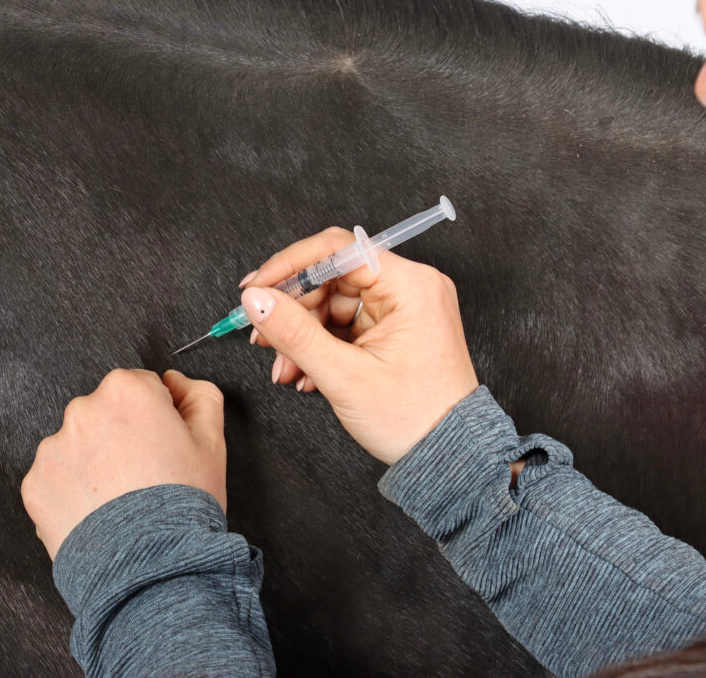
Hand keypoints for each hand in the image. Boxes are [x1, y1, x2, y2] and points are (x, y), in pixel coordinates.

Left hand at [20, 369, 225, 559]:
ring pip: (78, 447)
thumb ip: (199, 396)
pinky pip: (56, 480)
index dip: (157, 417)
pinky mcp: (35, 484)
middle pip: (104, 414)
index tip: (163, 447)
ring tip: (120, 501)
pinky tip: (98, 515)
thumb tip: (175, 383)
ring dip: (93, 464)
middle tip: (144, 477)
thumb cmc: (184, 503)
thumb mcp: (212, 442)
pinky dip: (73, 494)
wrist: (150, 567)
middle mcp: (82, 410)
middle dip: (120, 437)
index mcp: (126, 390)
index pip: (141, 388)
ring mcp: (53, 448)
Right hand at [239, 227, 477, 465]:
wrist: (449, 457)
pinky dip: (320, 345)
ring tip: (285, 369)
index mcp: (411, 286)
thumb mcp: (344, 376)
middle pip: (331, 276)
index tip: (256, 287)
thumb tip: (256, 299)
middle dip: (292, 309)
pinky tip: (304, 372)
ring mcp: (403, 309)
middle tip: (262, 337)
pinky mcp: (395, 329)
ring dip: (302, 335)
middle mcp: (411, 288)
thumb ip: (294, 333)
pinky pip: (345, 323)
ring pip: (333, 302)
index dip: (289, 265)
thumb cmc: (415, 419)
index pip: (338, 250)